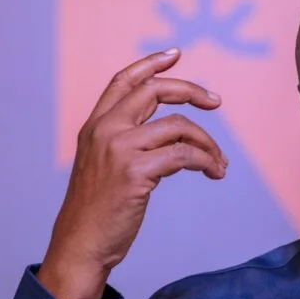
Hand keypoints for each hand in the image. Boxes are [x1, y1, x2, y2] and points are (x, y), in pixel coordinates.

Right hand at [38, 49, 225, 298]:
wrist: (80, 244)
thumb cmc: (96, 213)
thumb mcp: (101, 167)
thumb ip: (124, 144)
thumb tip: (167, 136)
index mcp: (95, 127)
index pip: (123, 81)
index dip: (150, 63)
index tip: (176, 54)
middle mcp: (105, 131)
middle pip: (154, 91)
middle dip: (191, 90)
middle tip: (216, 101)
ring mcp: (119, 150)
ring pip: (177, 126)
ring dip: (207, 142)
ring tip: (219, 162)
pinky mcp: (136, 173)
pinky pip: (184, 156)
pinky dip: (206, 162)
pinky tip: (214, 172)